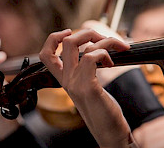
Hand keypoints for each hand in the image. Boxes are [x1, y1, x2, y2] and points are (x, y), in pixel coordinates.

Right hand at [39, 28, 131, 146]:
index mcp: (65, 80)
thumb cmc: (103, 109)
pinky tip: (111, 63)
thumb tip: (97, 49)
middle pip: (66, 41)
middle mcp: (66, 80)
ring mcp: (75, 83)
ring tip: (117, 50)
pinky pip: (91, 57)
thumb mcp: (90, 86)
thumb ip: (87, 70)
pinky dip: (105, 53)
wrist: (109, 132)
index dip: (54, 38)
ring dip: (105, 41)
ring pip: (80, 45)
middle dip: (88, 32)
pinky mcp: (88, 87)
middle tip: (104, 40)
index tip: (70, 32)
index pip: (46, 54)